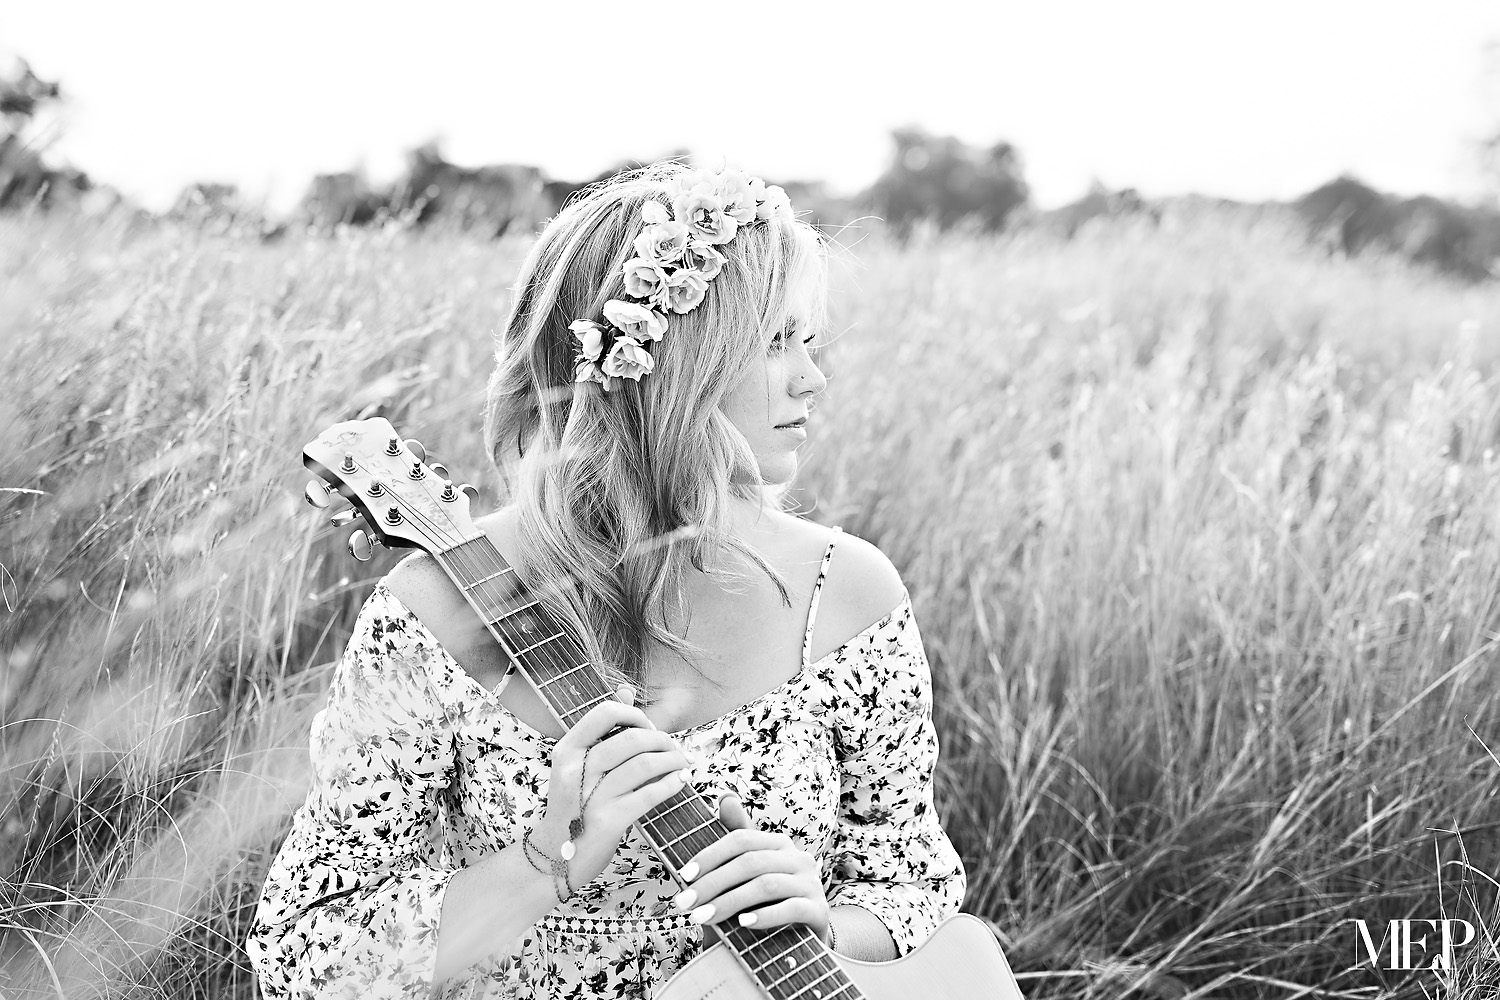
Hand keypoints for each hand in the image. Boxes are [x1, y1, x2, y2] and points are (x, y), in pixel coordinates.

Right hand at [531, 686, 695, 891]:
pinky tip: (680, 782)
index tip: (649, 727)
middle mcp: (575, 770)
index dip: (635, 715)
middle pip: (631, 739)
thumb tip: (625, 691)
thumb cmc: (574, 808)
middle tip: (674, 749)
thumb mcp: (578, 766)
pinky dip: (672, 784)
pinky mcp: (609, 821)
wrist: (554, 860)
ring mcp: (591, 797)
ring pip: (644, 764)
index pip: (605, 713)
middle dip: (662, 740)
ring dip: (673, 761)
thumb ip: (602, 732)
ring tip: (682, 764)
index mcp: (566, 750)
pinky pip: (650, 794)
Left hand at [671, 795, 830, 941]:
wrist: (799, 942)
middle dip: (712, 882)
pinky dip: (764, 915)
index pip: (741, 839)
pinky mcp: (820, 911)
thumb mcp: (744, 879)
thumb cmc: (762, 907)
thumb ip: (734, 847)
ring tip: (703, 917)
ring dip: (730, 901)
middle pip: (750, 862)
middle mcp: (798, 858)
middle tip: (685, 903)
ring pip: (767, 884)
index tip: (683, 876)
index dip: (710, 855)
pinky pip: (791, 908)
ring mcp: (812, 883)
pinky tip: (743, 923)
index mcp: (778, 844)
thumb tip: (726, 797)